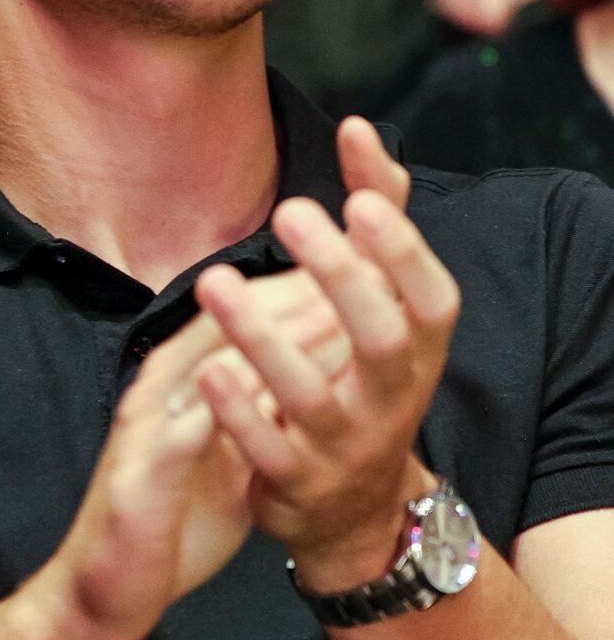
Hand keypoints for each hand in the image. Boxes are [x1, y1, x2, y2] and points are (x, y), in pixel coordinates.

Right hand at [35, 119, 415, 639]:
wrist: (106, 585)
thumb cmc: (175, 510)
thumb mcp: (229, 440)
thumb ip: (263, 395)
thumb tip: (319, 358)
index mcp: (188, 370)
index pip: (250, 307)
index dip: (310, 281)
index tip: (371, 260)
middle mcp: (167, 380)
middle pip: (231, 313)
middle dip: (297, 283)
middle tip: (362, 259)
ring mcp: (151, 420)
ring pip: (210, 354)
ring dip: (267, 327)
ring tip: (331, 307)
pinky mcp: (143, 469)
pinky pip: (192, 425)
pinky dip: (232, 400)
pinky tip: (271, 387)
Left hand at [193, 139, 458, 594]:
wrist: (354, 509)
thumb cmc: (364, 379)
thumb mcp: (386, 308)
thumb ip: (378, 220)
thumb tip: (360, 130)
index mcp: (420, 350)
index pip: (432, 297)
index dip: (404, 251)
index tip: (364, 199)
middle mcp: (393, 397)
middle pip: (381, 338)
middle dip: (340, 275)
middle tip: (292, 210)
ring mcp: (346, 445)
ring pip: (309, 394)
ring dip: (263, 337)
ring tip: (215, 280)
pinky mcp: (297, 483)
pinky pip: (267, 449)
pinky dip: (238, 412)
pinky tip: (206, 371)